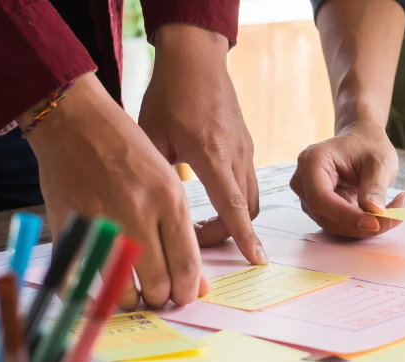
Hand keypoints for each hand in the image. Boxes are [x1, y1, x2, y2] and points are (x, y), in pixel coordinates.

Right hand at [18, 73, 208, 309]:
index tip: (183, 296)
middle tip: (156, 296)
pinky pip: (78, 281)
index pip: (186, 266)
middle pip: (158, 284)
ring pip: (121, 290)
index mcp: (169, 199)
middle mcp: (138, 213)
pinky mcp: (69, 227)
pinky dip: (87, 296)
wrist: (75, 120)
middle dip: (161, 299)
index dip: (187, 291)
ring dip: (128, 301)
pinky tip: (95, 294)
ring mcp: (102, 222)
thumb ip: (180, 231)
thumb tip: (195, 282)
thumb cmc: (125, 148)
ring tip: (130, 294)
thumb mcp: (165, 180)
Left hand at [138, 24, 267, 264]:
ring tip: (201, 221)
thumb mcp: (151, 135)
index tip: (256, 259)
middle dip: (226, 233)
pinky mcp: (246, 144)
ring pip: (251, 197)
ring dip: (233, 217)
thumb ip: (155, 175)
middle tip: (194, 239)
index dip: (245, 236)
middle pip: (246, 210)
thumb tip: (148, 211)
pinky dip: (235, 199)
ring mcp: (246, 149)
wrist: (196, 58)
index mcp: (212, 155)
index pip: (234, 206)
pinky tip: (210, 195)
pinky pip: (247, 181)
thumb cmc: (170, 93)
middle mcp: (236, 155)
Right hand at [289, 120, 404, 236]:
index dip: (346, 215)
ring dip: (364, 226)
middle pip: (326, 216)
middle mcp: (302, 182)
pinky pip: (338, 225)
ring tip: (395, 209)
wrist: (360, 142)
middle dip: (360, 223)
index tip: (375, 222)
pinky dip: (361, 224)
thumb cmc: (367, 146)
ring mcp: (308, 197)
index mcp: (312, 162)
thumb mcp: (379, 161)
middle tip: (397, 216)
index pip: (321, 198)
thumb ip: (375, 187)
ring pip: (333, 225)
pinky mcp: (318, 209)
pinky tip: (380, 212)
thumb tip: (375, 214)